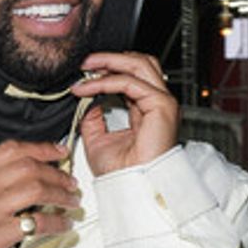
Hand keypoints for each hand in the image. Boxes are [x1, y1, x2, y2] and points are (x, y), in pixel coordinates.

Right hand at [0, 141, 82, 247]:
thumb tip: (23, 168)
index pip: (12, 151)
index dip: (41, 149)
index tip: (59, 153)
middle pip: (28, 168)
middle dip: (56, 174)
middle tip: (69, 182)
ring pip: (36, 190)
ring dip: (60, 195)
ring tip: (71, 201)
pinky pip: (37, 223)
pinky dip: (57, 222)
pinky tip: (64, 223)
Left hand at [73, 51, 179, 174]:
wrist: (131, 188)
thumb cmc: (121, 173)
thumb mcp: (98, 140)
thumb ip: (93, 118)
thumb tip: (86, 100)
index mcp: (147, 111)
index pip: (132, 76)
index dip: (109, 69)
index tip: (84, 73)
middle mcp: (158, 104)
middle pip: (140, 63)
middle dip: (110, 58)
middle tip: (85, 62)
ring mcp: (163, 103)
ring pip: (139, 64)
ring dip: (109, 61)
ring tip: (86, 66)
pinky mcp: (161, 106)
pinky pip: (130, 82)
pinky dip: (106, 81)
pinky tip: (88, 87)